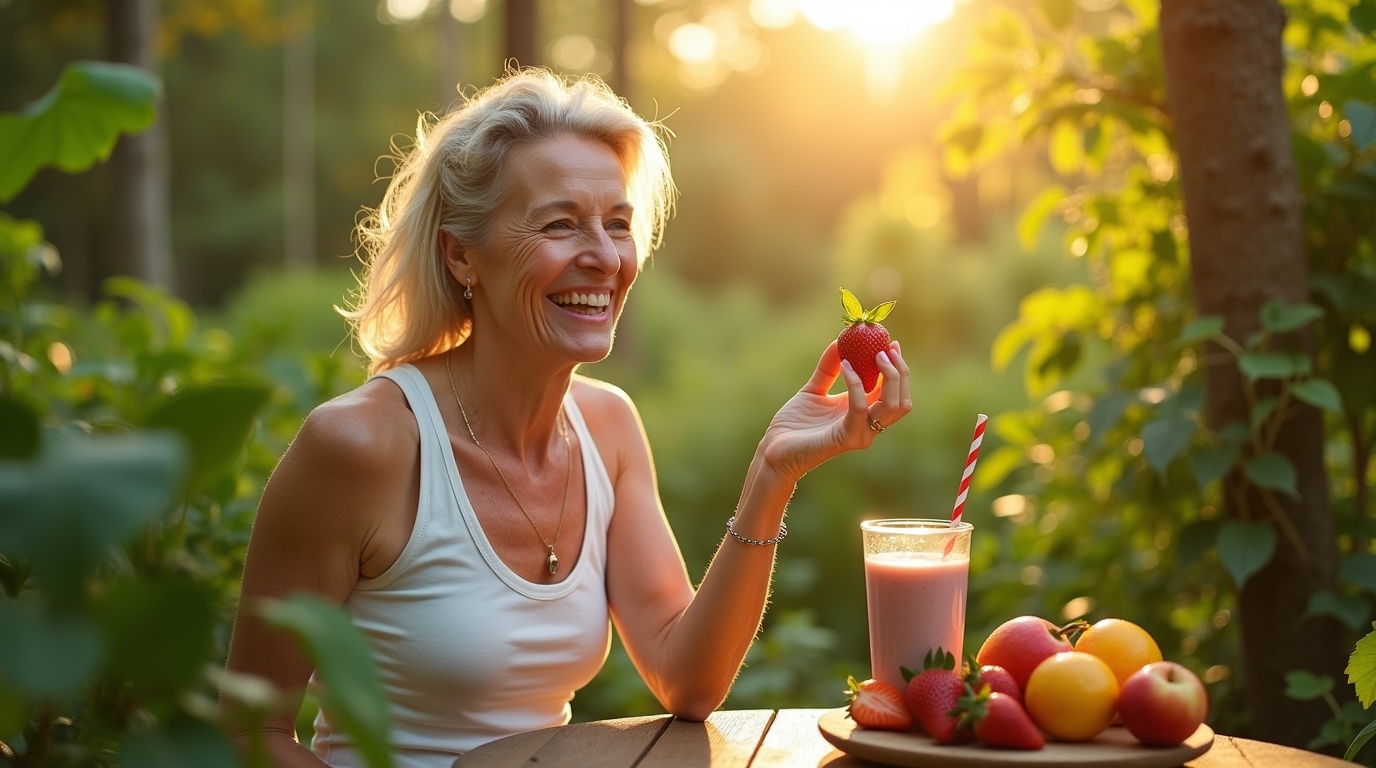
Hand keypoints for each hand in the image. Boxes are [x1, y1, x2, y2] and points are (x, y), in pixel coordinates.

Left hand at [759, 340, 910, 482]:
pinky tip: (845, 366)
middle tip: (888, 348)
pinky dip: (856, 384)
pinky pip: (860, 407)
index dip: (897, 367)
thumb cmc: (794, 424)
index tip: (892, 343)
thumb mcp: (814, 389)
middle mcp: (866, 425)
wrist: (775, 449)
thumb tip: (839, 341)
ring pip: (892, 406)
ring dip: (889, 376)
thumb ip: (828, 368)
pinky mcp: (846, 438)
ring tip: (875, 354)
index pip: (893, 391)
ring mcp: (859, 433)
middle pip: (901, 400)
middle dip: (900, 371)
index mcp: (862, 412)